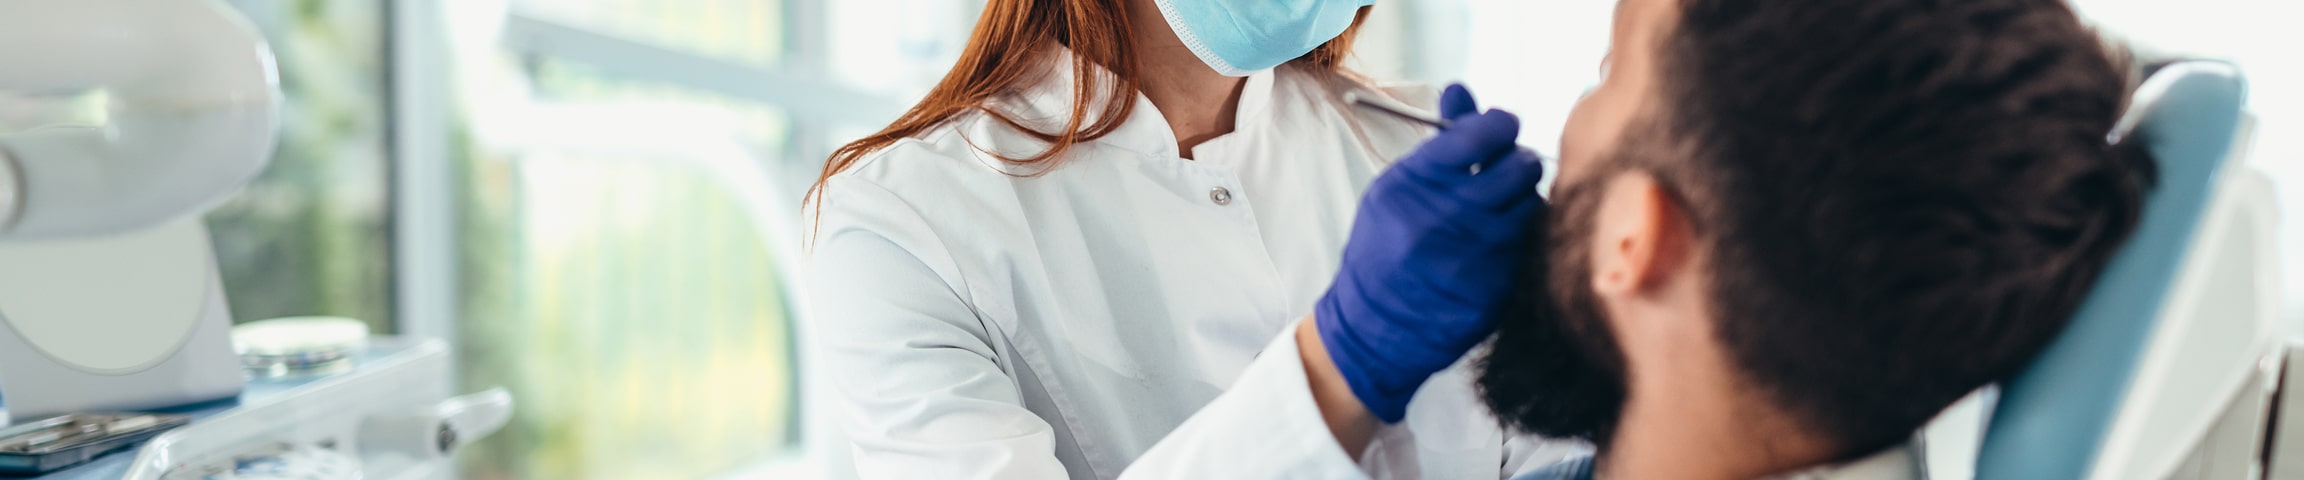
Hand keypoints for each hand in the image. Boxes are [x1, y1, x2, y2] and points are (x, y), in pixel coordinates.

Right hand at [1315, 84, 1547, 422]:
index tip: (1501, 129)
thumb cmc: (1385, 248)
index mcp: (1416, 183)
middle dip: (1517, 162)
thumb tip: (1462, 90)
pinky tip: (1497, 246)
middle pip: (1519, 166)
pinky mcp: (1498, 286)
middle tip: (1506, 170)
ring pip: (1532, 205)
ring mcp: (1476, 254)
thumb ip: (1438, 142)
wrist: (1375, 327)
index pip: (1482, 133)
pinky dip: (1520, 239)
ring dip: (1521, 202)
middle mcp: (1447, 216)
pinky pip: (1530, 245)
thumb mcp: (1395, 188)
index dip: (1500, 125)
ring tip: (1498, 212)